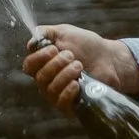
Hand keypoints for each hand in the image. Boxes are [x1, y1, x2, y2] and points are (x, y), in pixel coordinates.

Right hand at [23, 24, 137, 111]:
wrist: (110, 59)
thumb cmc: (87, 46)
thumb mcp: (64, 32)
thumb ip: (45, 33)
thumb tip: (30, 44)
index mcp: (43, 64)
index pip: (29, 66)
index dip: (38, 58)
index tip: (53, 49)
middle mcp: (47, 81)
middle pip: (40, 78)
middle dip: (56, 64)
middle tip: (72, 55)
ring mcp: (58, 94)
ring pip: (50, 89)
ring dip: (65, 75)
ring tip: (79, 65)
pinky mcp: (71, 105)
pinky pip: (61, 103)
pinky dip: (67, 92)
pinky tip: (77, 84)